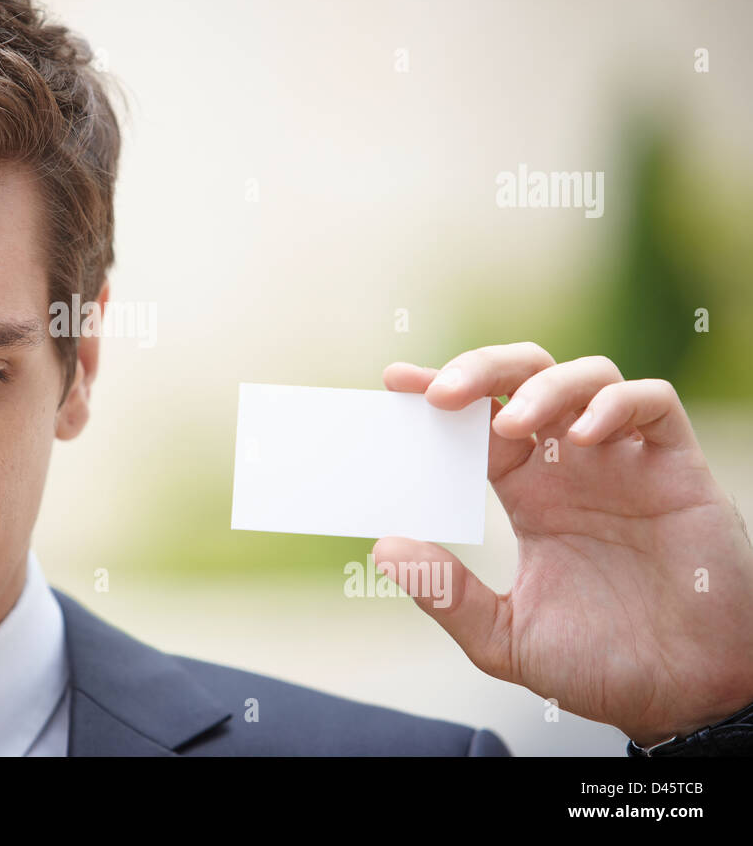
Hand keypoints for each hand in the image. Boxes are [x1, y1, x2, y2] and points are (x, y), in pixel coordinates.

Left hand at [375, 342, 752, 746]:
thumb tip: (385, 548)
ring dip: (544, 386)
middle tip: (439, 392)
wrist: (683, 699)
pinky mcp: (678, 471)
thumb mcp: (505, 638)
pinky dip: (616, 404)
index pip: (478, 420)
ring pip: (586, 377)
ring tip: (512, 423)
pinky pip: (653, 406)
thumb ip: (449, 595)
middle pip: (524, 377)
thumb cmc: (599, 666)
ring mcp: (625, 462)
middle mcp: (571, 465)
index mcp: (528, 491)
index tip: (394, 383)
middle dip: (480, 368)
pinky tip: (584, 436)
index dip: (440, 392)